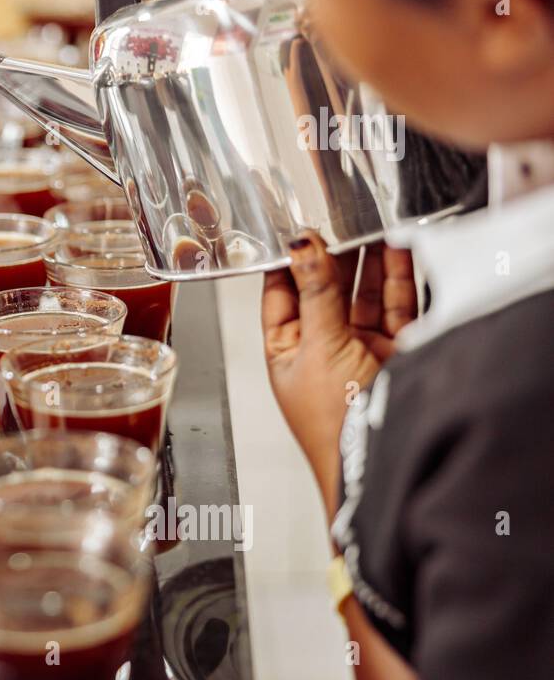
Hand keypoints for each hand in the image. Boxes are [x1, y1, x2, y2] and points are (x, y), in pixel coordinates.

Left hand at [261, 232, 417, 511]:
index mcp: (285, 349)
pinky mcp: (398, 349)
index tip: (297, 227)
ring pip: (364, 293)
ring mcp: (361, 347)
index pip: (281, 293)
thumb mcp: (317, 347)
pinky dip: (399, 276)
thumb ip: (316, 293)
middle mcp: (322, 346)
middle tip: (338, 221)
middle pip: (326, 288)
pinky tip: (396, 248)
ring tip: (368, 226)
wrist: (380, 459)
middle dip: (333, 256)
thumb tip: (300, 247)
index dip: (289, 260)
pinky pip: (398, 304)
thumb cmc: (333, 425)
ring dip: (367, 260)